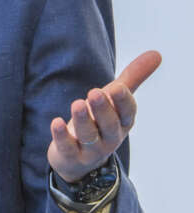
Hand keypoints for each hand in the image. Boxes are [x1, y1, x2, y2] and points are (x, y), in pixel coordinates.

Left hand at [48, 50, 161, 181]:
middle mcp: (110, 137)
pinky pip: (67, 147)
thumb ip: (131, 78)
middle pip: (109, 125)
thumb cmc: (99, 121)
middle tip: (95, 92)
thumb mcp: (114, 101)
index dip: (123, 102)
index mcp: (122, 122)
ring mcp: (90, 149)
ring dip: (83, 120)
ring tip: (76, 103)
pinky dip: (61, 136)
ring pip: (89, 135)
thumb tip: (156, 53)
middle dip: (103, 109)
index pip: (127, 113)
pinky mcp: (70, 156)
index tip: (117, 87)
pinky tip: (56, 122)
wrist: (79, 160)